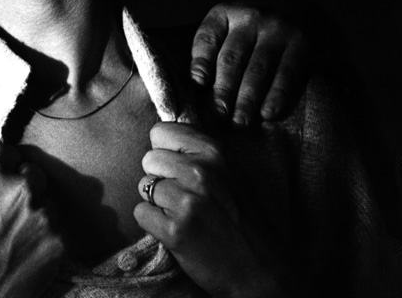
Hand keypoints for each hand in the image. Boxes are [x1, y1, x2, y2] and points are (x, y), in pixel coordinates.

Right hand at [0, 116, 62, 297]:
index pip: (11, 153)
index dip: (3, 172)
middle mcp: (22, 187)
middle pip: (35, 174)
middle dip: (24, 189)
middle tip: (2, 218)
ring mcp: (43, 215)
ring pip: (48, 202)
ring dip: (36, 214)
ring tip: (12, 239)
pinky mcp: (59, 242)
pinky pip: (59, 229)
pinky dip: (46, 240)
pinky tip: (24, 254)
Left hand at [134, 123, 288, 297]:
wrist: (260, 270)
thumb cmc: (243, 220)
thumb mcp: (231, 172)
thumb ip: (199, 152)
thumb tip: (162, 136)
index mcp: (215, 151)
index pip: (161, 131)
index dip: (166, 151)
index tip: (180, 169)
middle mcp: (201, 172)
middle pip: (149, 159)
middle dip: (161, 178)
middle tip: (185, 197)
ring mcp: (188, 201)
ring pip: (144, 186)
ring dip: (158, 202)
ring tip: (185, 215)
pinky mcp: (175, 231)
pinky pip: (140, 213)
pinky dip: (153, 224)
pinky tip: (177, 231)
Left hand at [190, 3, 308, 125]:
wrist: (299, 13)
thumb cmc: (251, 35)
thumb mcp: (227, 32)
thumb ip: (211, 55)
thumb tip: (198, 90)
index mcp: (225, 13)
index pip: (208, 38)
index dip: (201, 62)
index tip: (198, 85)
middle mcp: (250, 17)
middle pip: (232, 58)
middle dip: (224, 90)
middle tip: (219, 116)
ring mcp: (277, 29)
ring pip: (258, 69)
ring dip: (247, 98)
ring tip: (240, 122)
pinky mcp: (301, 43)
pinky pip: (286, 73)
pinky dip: (276, 96)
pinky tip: (268, 114)